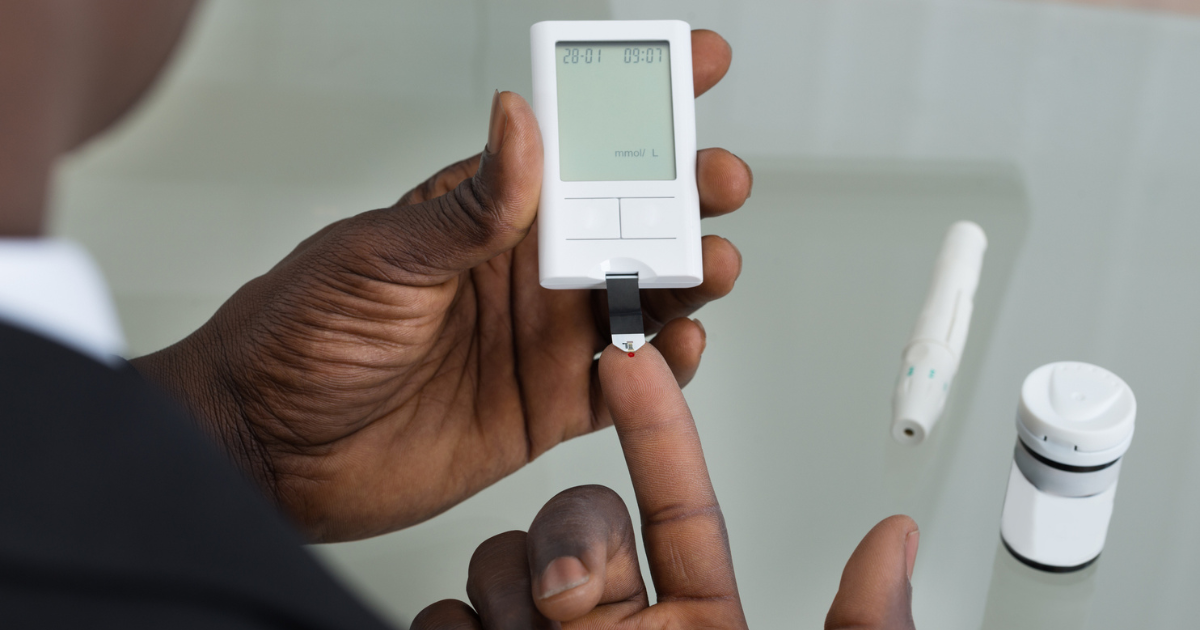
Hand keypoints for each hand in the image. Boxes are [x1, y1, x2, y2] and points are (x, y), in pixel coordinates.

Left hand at [131, 30, 751, 541]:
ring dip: (689, 276)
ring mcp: (541, 336)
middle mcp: (524, 269)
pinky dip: (664, 364)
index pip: (575, 144)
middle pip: (631, 219)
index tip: (698, 64)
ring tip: (712, 264)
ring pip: (644, 295)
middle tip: (717, 179)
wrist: (271, 450)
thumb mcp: (382, 254)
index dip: (638, 101)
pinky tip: (680, 344)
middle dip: (687, 191)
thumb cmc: (302, 336)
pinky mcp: (549, 404)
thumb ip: (468, 205)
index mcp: (487, 213)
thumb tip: (522, 122)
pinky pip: (627, 381)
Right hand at [409, 346, 920, 628]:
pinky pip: (440, 620)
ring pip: (497, 565)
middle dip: (566, 539)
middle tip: (578, 598)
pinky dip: (450, 628)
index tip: (632, 360)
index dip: (654, 426)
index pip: (674, 502)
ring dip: (507, 593)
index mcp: (695, 629)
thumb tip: (895, 541)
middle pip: (568, 521)